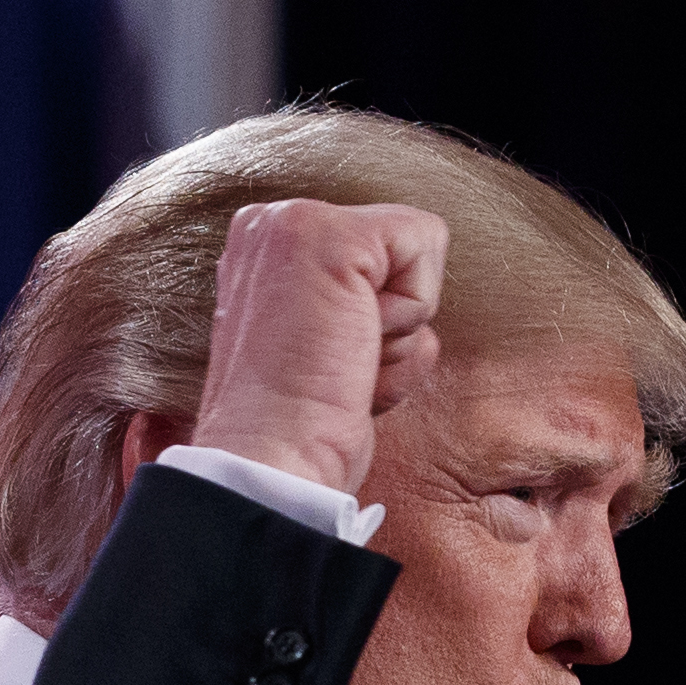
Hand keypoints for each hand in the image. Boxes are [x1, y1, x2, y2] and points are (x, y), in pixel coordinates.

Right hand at [185, 199, 445, 500]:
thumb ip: (348, 303)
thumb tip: (401, 312)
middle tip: (335, 365)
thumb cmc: (297, 428)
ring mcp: (293, 222)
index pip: (372, 254)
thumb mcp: (317, 346)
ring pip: (415, 248)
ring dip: (398, 328)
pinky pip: (424, 244)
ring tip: (342, 363)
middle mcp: (269, 224)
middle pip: (397, 249)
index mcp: (261, 248)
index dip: (372, 319)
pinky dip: (410, 313)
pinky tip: (354, 347)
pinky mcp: (329, 234)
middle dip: (388, 322)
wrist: (271, 462)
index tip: (325, 364)